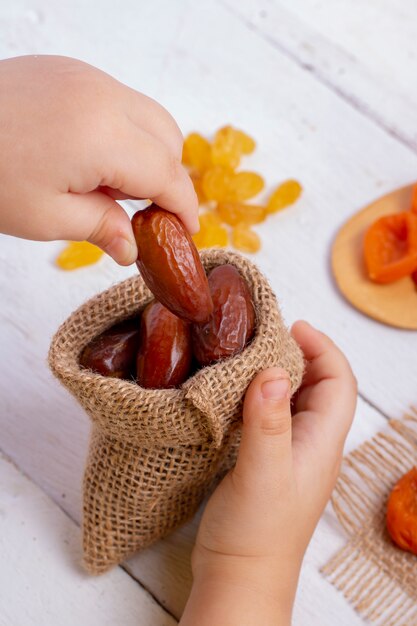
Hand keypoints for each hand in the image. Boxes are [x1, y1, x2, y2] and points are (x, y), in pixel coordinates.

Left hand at [0, 55, 197, 263]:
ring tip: (109, 187)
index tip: (187, 231)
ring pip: (148, 115)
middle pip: (169, 137)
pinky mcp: (69, 71)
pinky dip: (123, 133)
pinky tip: (91, 159)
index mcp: (103, 135)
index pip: (167, 173)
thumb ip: (102, 228)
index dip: (183, 206)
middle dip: (167, 178)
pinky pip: (119, 102)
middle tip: (143, 214)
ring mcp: (86, 76)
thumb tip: (133, 248)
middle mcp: (104, 95)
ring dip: (147, 153)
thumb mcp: (46, 217)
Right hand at [180, 321, 356, 625]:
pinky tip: (235, 392)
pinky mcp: (266, 462)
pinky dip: (258, 395)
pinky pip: (270, 416)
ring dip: (278, 373)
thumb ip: (269, 423)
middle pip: (319, 386)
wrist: (239, 579)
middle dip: (300, 354)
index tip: (293, 327)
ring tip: (249, 355)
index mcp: (320, 443)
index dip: (323, 349)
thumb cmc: (256, 536)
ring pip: (293, 399)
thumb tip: (276, 372)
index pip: (339, 383)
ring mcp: (289, 453)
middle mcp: (310, 444)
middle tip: (266, 335)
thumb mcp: (262, 474)